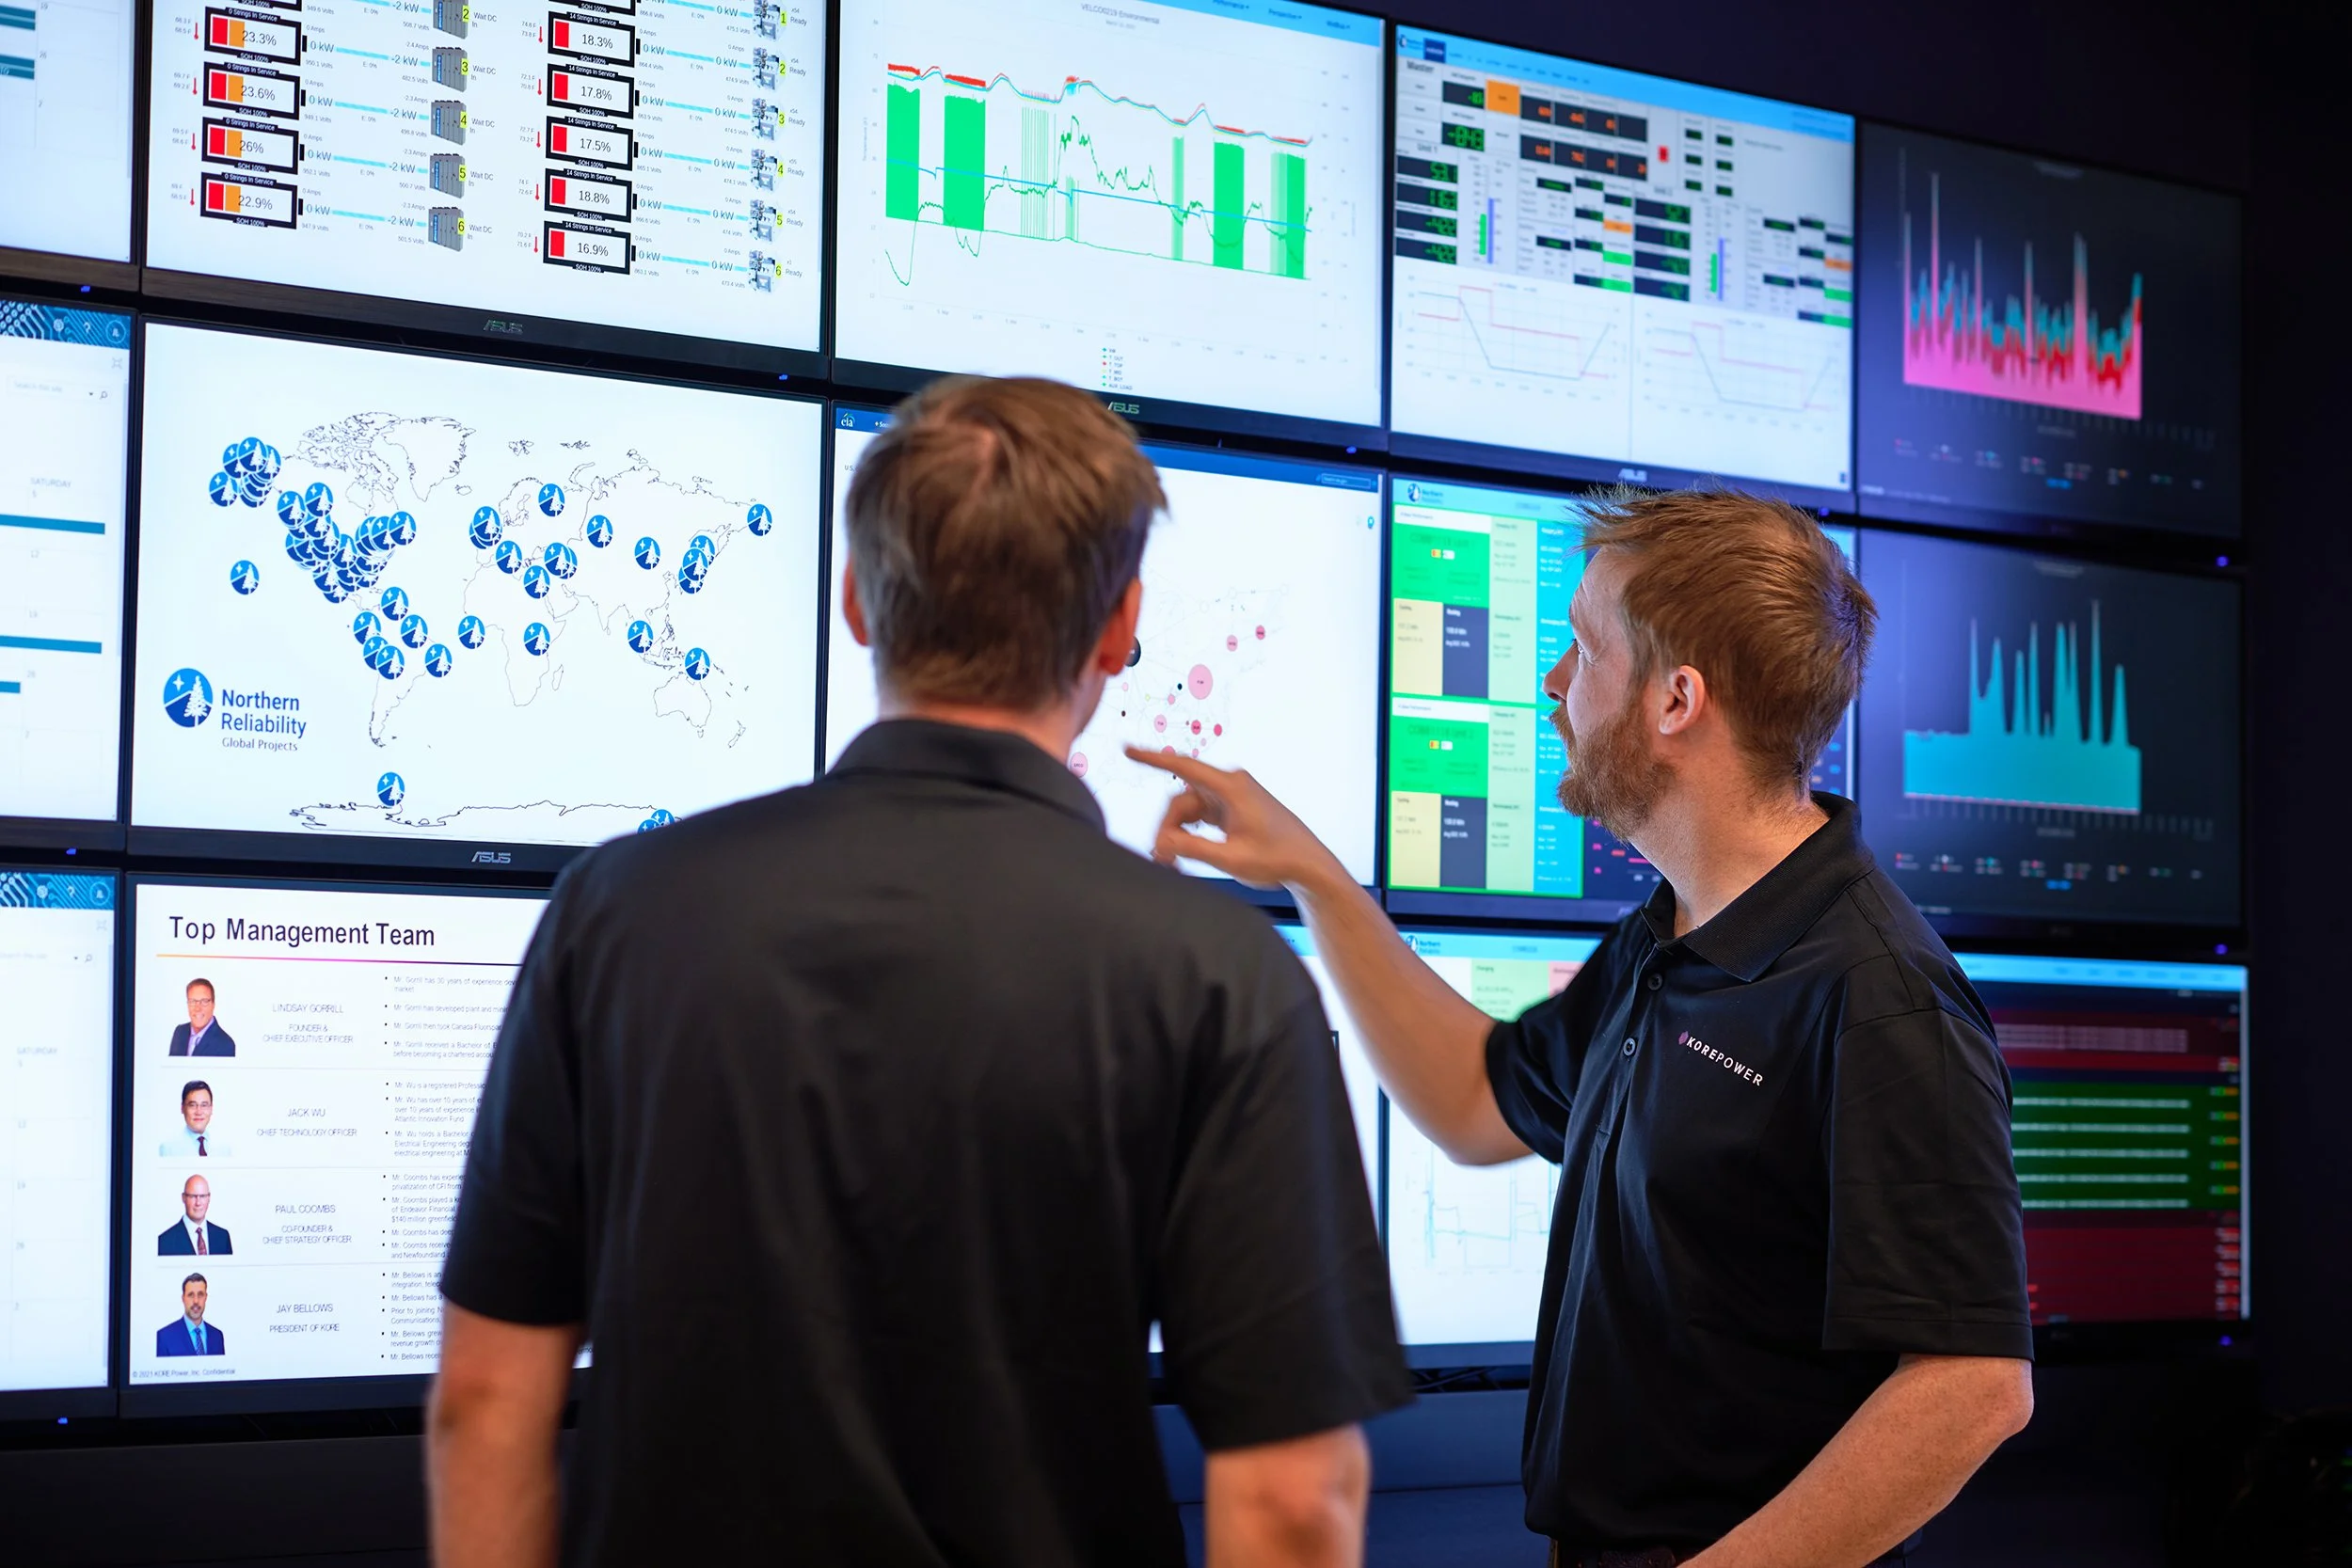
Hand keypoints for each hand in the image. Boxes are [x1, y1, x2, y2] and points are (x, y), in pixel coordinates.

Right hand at [1123, 747, 1343, 891]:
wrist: (1307, 865)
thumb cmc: (1276, 859)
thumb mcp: (1229, 858)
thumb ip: (1191, 848)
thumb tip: (1160, 841)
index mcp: (1232, 787)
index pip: (1184, 766)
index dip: (1152, 758)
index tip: (1127, 750)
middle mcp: (1231, 786)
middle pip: (1182, 800)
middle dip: (1168, 827)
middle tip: (1163, 859)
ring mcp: (1232, 797)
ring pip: (1189, 810)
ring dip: (1179, 833)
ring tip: (1173, 862)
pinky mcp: (1233, 810)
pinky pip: (1201, 815)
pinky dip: (1190, 832)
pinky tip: (1186, 852)